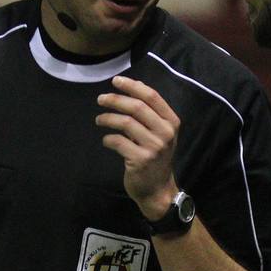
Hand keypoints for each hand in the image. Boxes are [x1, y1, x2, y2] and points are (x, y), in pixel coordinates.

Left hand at [95, 74, 180, 220]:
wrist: (158, 189)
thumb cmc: (156, 158)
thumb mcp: (161, 134)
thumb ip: (151, 114)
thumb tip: (133, 86)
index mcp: (171, 122)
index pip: (151, 97)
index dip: (132, 86)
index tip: (115, 81)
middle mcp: (165, 133)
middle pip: (136, 107)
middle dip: (115, 100)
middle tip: (101, 99)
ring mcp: (154, 147)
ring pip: (125, 123)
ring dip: (107, 118)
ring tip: (99, 119)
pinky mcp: (140, 160)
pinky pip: (118, 142)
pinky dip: (108, 139)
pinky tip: (105, 140)